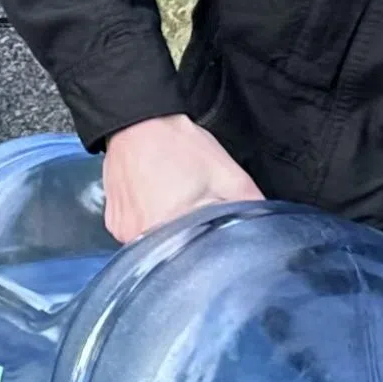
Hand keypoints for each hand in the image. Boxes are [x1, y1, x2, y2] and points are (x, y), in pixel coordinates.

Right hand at [101, 114, 262, 243]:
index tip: (214, 236)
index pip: (194, 259)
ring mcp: (122, 231)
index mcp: (165, 226)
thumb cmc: (178, 144)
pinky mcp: (113, 224)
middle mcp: (137, 235)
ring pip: (155, 247)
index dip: (209, 250)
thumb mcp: (227, 173)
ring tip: (175, 205)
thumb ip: (251, 205)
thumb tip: (269, 229)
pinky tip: (158, 203)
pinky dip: (152, 225)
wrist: (138, 122)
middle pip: (173, 256)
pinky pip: (138, 235)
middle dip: (189, 242)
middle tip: (197, 217)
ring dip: (169, 234)